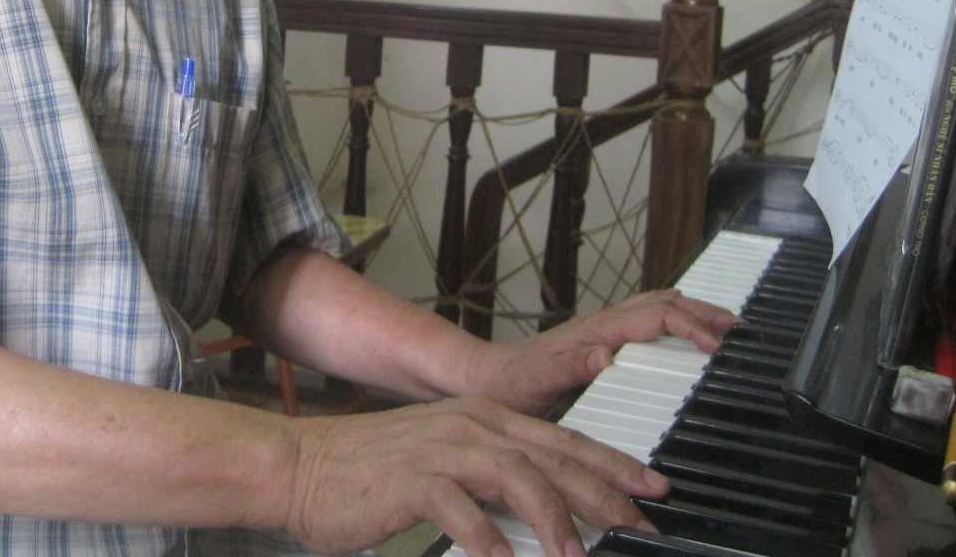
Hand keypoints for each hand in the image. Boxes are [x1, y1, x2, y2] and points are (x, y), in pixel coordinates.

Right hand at [280, 395, 668, 556]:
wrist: (302, 466)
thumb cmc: (373, 474)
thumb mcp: (444, 464)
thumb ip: (493, 480)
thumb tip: (543, 514)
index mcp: (481, 418)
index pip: (562, 439)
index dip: (612, 464)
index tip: (652, 490)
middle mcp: (467, 426)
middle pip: (551, 456)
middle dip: (603, 493)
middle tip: (639, 527)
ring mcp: (438, 449)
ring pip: (515, 476)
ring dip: (552, 519)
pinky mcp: (409, 480)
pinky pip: (458, 508)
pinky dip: (486, 537)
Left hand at [463, 290, 737, 415]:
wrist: (483, 379)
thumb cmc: (510, 384)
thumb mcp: (538, 382)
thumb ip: (572, 368)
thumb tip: (607, 355)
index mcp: (596, 331)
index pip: (656, 318)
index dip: (691, 328)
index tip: (718, 347)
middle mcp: (602, 325)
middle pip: (664, 305)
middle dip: (704, 312)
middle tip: (739, 329)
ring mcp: (601, 330)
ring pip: (656, 308)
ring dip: (692, 312)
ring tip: (724, 326)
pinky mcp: (600, 342)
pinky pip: (646, 322)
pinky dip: (674, 320)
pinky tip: (683, 334)